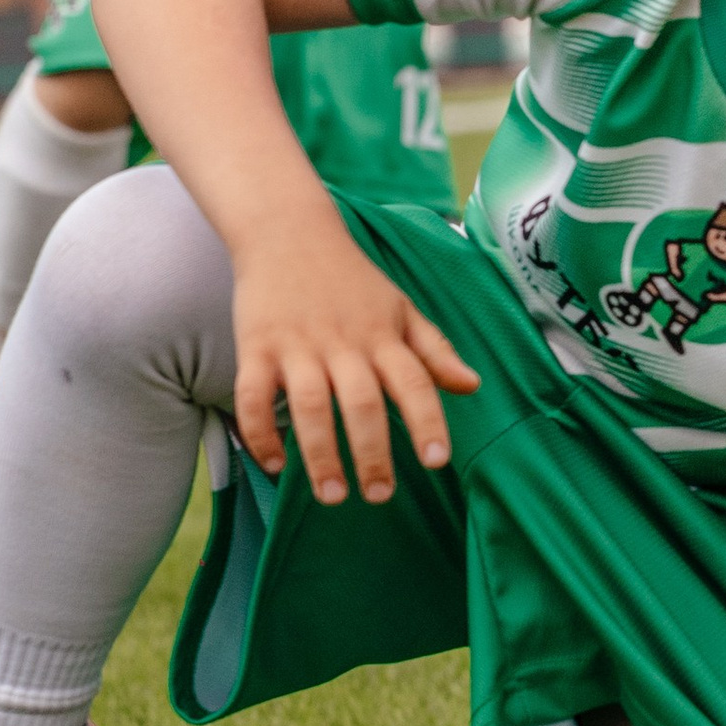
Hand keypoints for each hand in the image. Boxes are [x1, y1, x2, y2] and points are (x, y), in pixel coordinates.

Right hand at [231, 215, 480, 503]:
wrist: (288, 230)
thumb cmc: (351, 278)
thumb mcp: (400, 307)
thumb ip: (435, 350)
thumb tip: (472, 387)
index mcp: (383, 335)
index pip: (413, 380)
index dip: (427, 420)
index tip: (436, 459)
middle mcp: (343, 342)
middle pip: (362, 402)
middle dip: (372, 452)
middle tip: (379, 495)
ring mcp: (297, 345)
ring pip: (309, 405)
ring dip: (320, 453)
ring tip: (333, 494)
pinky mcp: (256, 346)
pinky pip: (253, 396)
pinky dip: (260, 432)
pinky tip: (274, 464)